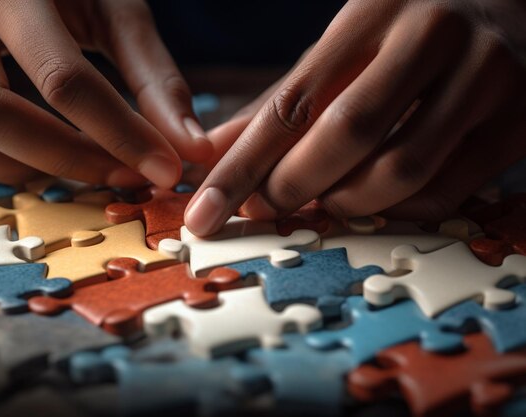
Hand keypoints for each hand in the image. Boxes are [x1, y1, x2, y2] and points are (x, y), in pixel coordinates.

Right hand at [0, 0, 210, 186]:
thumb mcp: (112, 7)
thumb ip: (151, 74)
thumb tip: (190, 147)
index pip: (62, 77)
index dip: (121, 134)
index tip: (165, 168)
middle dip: (66, 159)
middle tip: (121, 175)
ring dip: (20, 168)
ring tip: (76, 167)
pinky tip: (25, 154)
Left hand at [186, 0, 525, 235]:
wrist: (509, 4)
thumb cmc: (405, 32)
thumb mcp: (341, 48)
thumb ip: (284, 101)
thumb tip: (215, 153)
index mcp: (373, 11)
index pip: (292, 103)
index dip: (242, 167)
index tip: (206, 211)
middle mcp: (432, 36)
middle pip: (346, 135)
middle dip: (292, 187)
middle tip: (264, 209)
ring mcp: (485, 77)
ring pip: (400, 170)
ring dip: (346, 203)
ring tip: (322, 202)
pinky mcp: (517, 121)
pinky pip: (445, 191)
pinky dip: (396, 210)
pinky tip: (372, 202)